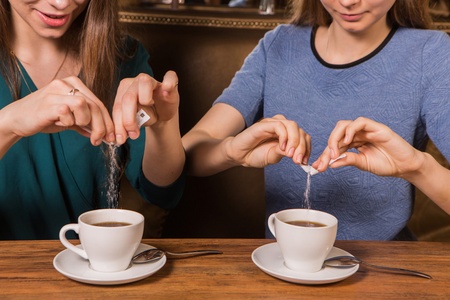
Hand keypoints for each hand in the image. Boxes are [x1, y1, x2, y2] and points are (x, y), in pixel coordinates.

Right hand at [0, 76, 114, 145]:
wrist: (17, 119)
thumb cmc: (46, 117)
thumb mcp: (71, 118)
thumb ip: (87, 122)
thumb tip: (106, 135)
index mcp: (74, 83)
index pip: (99, 103)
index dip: (108, 122)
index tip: (110, 136)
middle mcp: (66, 83)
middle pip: (95, 105)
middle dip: (101, 126)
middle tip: (98, 140)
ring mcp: (56, 91)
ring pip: (85, 106)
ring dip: (83, 122)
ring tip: (71, 124)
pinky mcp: (48, 102)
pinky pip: (69, 114)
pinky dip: (68, 123)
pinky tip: (58, 122)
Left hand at [112, 71, 178, 143]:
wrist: (162, 112)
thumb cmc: (147, 115)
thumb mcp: (135, 121)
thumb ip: (126, 124)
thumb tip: (119, 137)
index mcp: (123, 90)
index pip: (118, 106)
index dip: (118, 124)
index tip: (120, 138)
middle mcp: (135, 82)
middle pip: (128, 97)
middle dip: (129, 119)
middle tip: (134, 134)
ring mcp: (153, 80)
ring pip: (143, 82)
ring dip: (145, 99)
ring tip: (149, 109)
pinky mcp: (169, 81)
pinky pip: (170, 77)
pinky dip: (168, 84)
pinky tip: (166, 92)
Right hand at [228, 115, 310, 167]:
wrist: (239, 155)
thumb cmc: (256, 155)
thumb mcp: (274, 156)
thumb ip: (285, 153)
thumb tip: (298, 155)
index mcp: (287, 135)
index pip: (303, 137)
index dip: (307, 149)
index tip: (305, 162)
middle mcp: (282, 127)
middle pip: (300, 132)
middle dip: (302, 147)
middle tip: (298, 161)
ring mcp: (273, 124)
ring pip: (292, 126)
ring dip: (295, 141)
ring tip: (290, 155)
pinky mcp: (265, 124)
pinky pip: (279, 126)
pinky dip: (284, 137)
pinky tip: (281, 148)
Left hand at [312, 117, 422, 176]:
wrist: (406, 166)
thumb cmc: (386, 164)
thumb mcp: (363, 164)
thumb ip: (348, 160)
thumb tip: (331, 163)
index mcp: (353, 143)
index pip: (334, 146)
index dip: (325, 155)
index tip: (317, 167)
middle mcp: (357, 134)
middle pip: (336, 134)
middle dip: (327, 148)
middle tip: (324, 161)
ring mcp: (366, 130)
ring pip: (344, 125)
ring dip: (335, 138)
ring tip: (334, 152)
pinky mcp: (376, 127)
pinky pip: (359, 122)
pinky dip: (350, 130)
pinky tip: (347, 142)